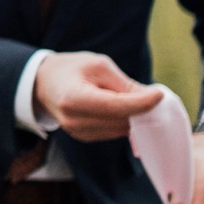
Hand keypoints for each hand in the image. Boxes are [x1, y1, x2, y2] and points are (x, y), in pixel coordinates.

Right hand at [32, 51, 161, 142]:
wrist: (43, 84)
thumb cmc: (71, 69)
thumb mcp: (97, 65)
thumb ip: (124, 84)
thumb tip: (152, 98)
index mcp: (74, 99)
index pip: (116, 107)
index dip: (141, 103)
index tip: (160, 94)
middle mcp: (75, 121)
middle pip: (121, 120)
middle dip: (142, 109)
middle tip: (154, 94)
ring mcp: (79, 133)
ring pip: (121, 129)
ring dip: (134, 117)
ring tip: (136, 99)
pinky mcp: (85, 138)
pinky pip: (114, 132)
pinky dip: (124, 121)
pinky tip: (122, 108)